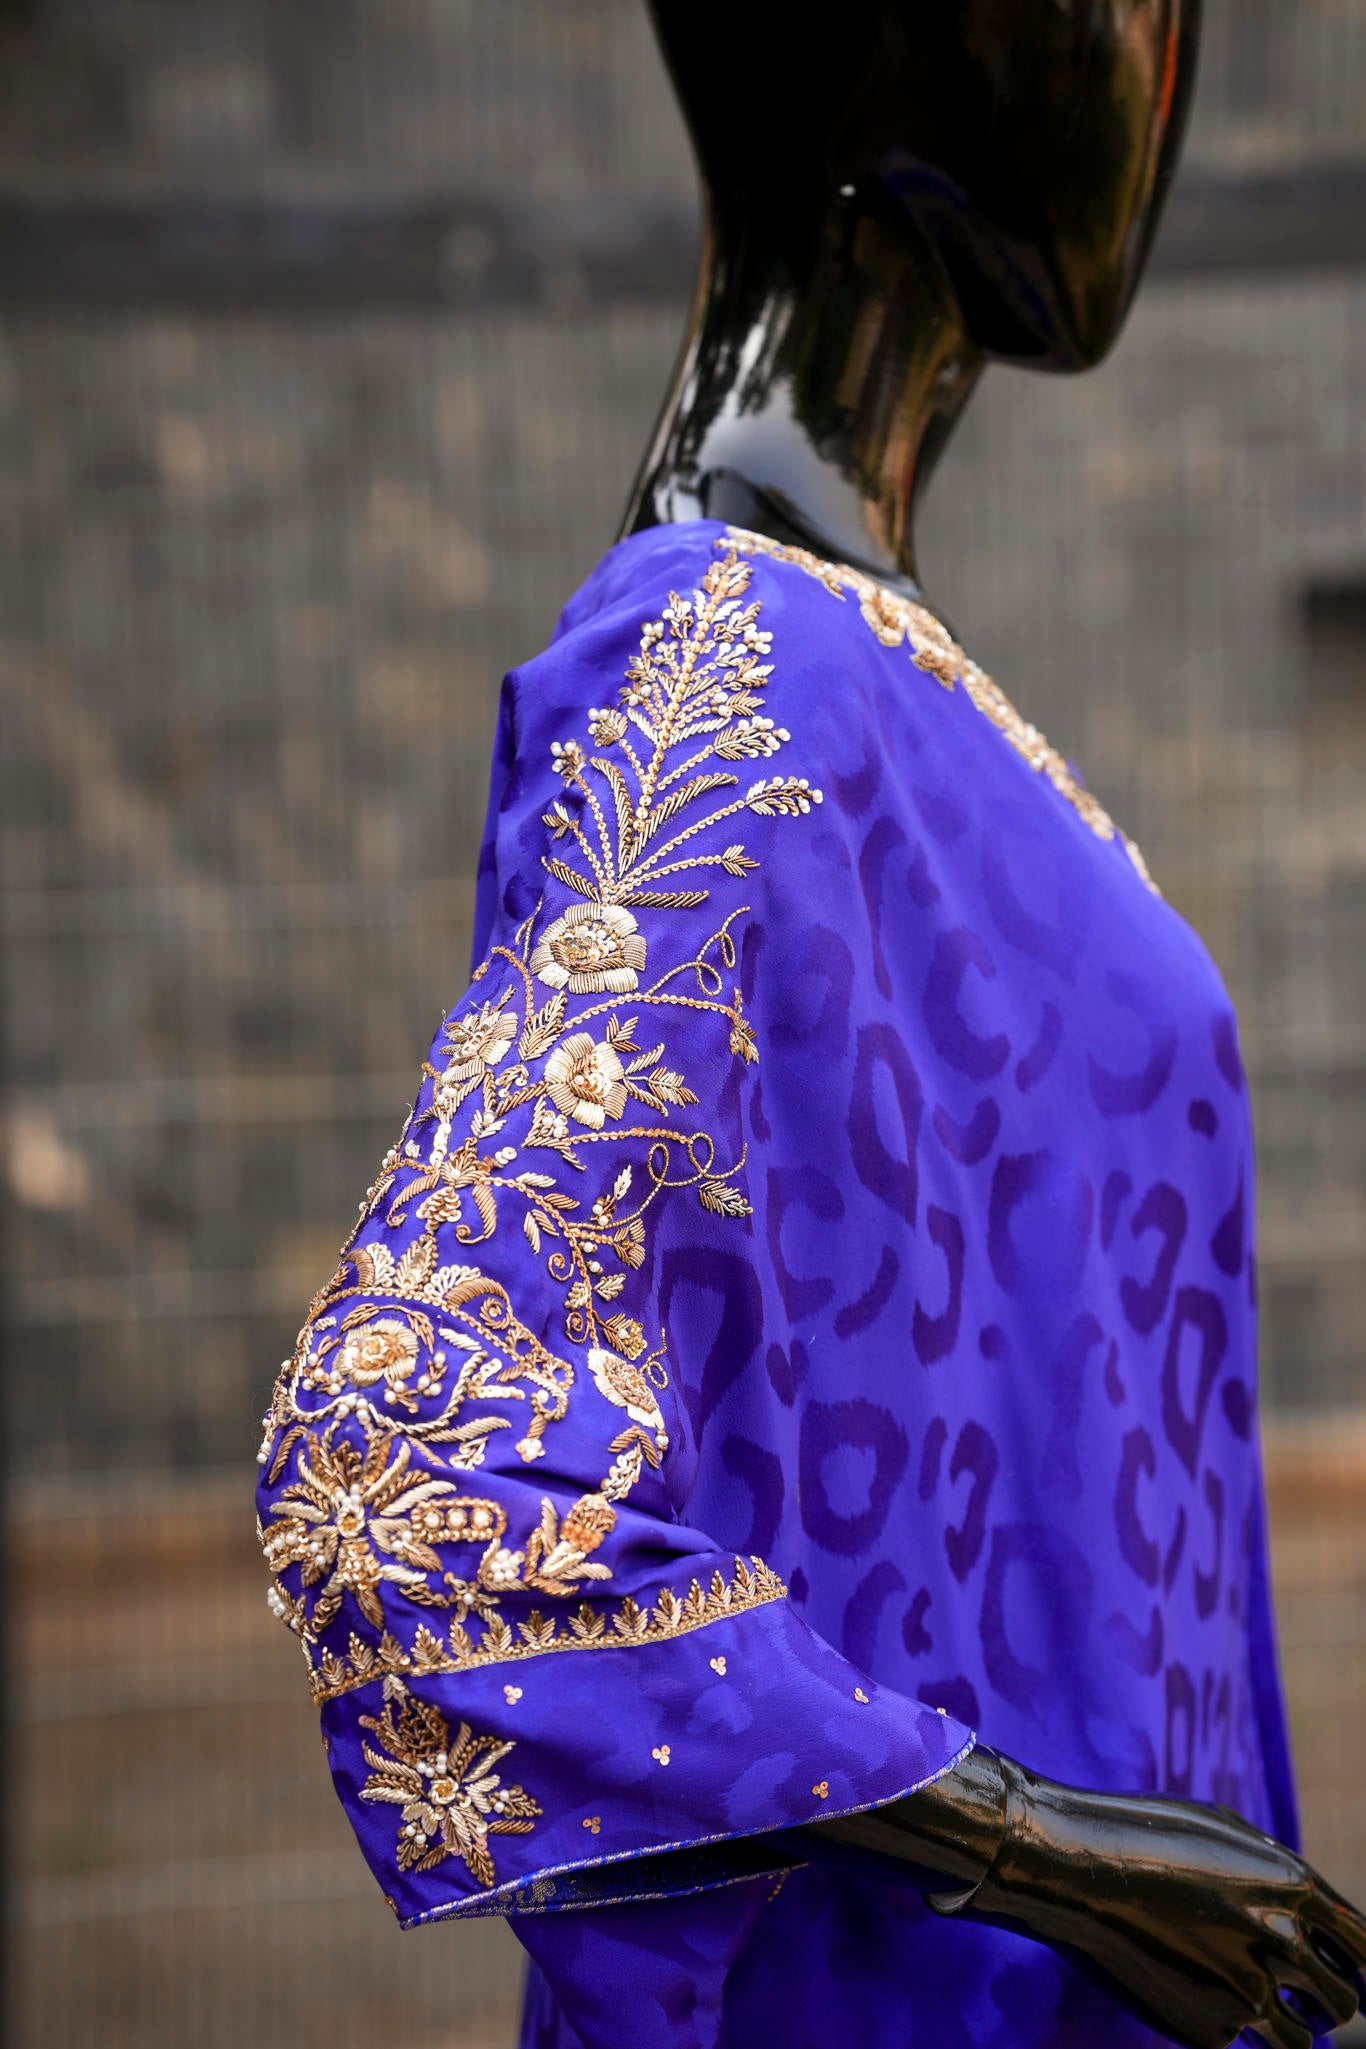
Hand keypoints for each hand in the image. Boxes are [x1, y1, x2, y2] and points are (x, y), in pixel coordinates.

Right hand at [927, 1755, 1365, 2048]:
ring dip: (1287, 2028)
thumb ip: (1278, 1873)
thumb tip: (1314, 1909)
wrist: (1074, 1868)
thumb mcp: (1225, 1833)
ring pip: (1301, 2041)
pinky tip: (1187, 1986)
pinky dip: (1224, 2023)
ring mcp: (1245, 1992)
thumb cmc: (1145, 1833)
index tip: (1362, 1981)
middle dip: (1328, 2004)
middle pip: (1341, 2004)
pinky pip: (1239, 2041)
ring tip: (1253, 2004)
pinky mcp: (1209, 2029)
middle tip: (1304, 1999)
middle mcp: (1280, 1943)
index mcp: (1293, 1887)